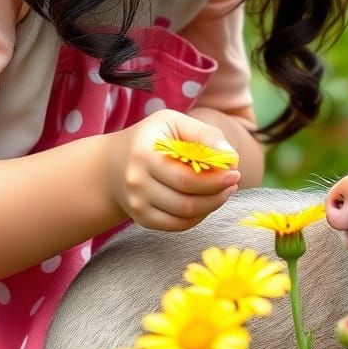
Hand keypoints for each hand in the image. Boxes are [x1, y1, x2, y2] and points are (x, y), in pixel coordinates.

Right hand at [107, 109, 240, 230]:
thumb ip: (204, 134)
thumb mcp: (173, 123)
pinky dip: (197, 216)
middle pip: (186, 201)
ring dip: (211, 206)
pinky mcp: (141, 219)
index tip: (235, 171)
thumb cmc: (151, 138)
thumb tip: (230, 156)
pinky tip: (206, 201)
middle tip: (233, 183)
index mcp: (144, 153)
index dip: (214, 179)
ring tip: (224, 191)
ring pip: (184, 216)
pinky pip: (177, 225)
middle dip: (217, 194)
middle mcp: (136, 181)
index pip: (186, 177)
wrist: (112, 165)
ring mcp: (136, 204)